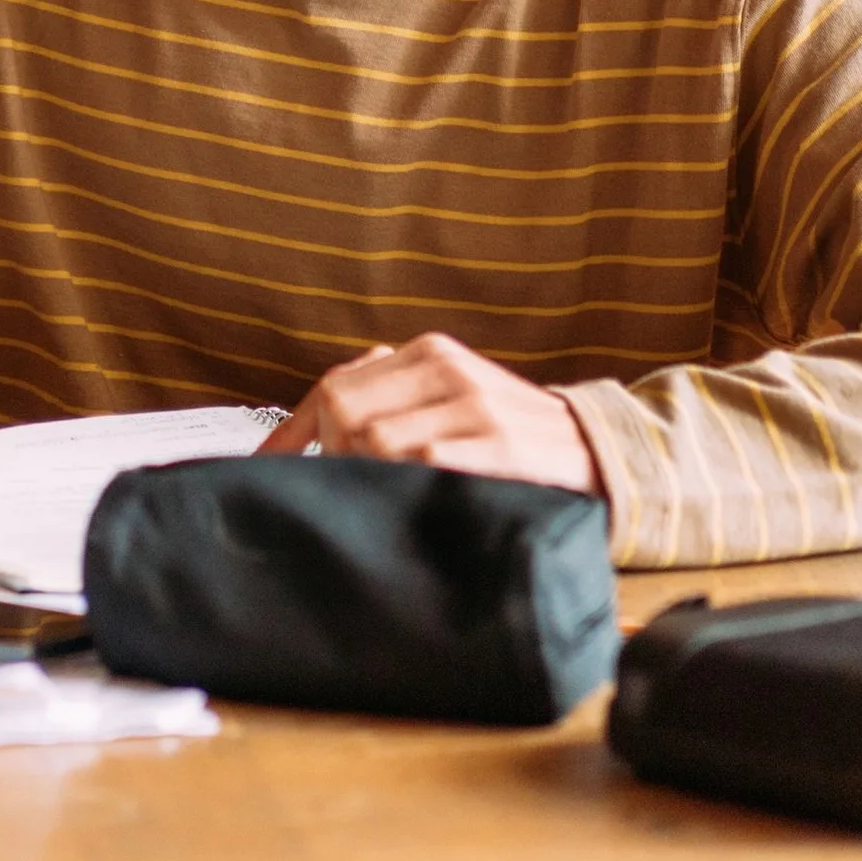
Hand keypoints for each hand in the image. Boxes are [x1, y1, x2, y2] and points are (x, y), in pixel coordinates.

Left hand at [264, 335, 599, 492]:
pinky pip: (427, 462)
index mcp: (428, 353)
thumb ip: (393, 404)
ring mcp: (475, 403)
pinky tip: (414, 506)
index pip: (336, 385)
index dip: (292, 435)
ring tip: (382, 507)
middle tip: (345, 499)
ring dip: (368, 480)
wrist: (600, 454)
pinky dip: (408, 486)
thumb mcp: (451, 402)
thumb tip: (311, 437)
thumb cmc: (511, 440)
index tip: (260, 474)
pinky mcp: (502, 443)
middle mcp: (446, 367)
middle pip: (346, 410)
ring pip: (378, 439)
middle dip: (334, 460)